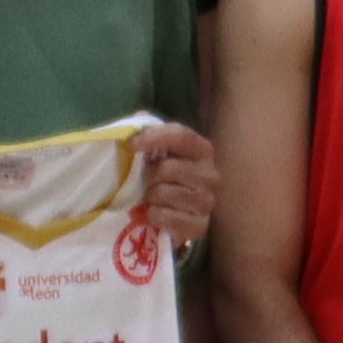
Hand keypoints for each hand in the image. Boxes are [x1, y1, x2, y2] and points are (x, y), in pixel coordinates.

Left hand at [135, 119, 218, 253]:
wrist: (173, 218)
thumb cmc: (163, 179)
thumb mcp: (156, 154)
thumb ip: (148, 133)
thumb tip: (138, 117)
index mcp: (202, 150)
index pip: (181, 136)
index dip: (154, 137)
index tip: (131, 144)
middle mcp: (210, 174)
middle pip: (169, 168)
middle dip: (148, 176)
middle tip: (143, 182)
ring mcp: (208, 201)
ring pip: (166, 193)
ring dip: (150, 197)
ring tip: (150, 198)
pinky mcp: (200, 226)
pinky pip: (168, 217)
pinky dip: (155, 215)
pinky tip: (154, 214)